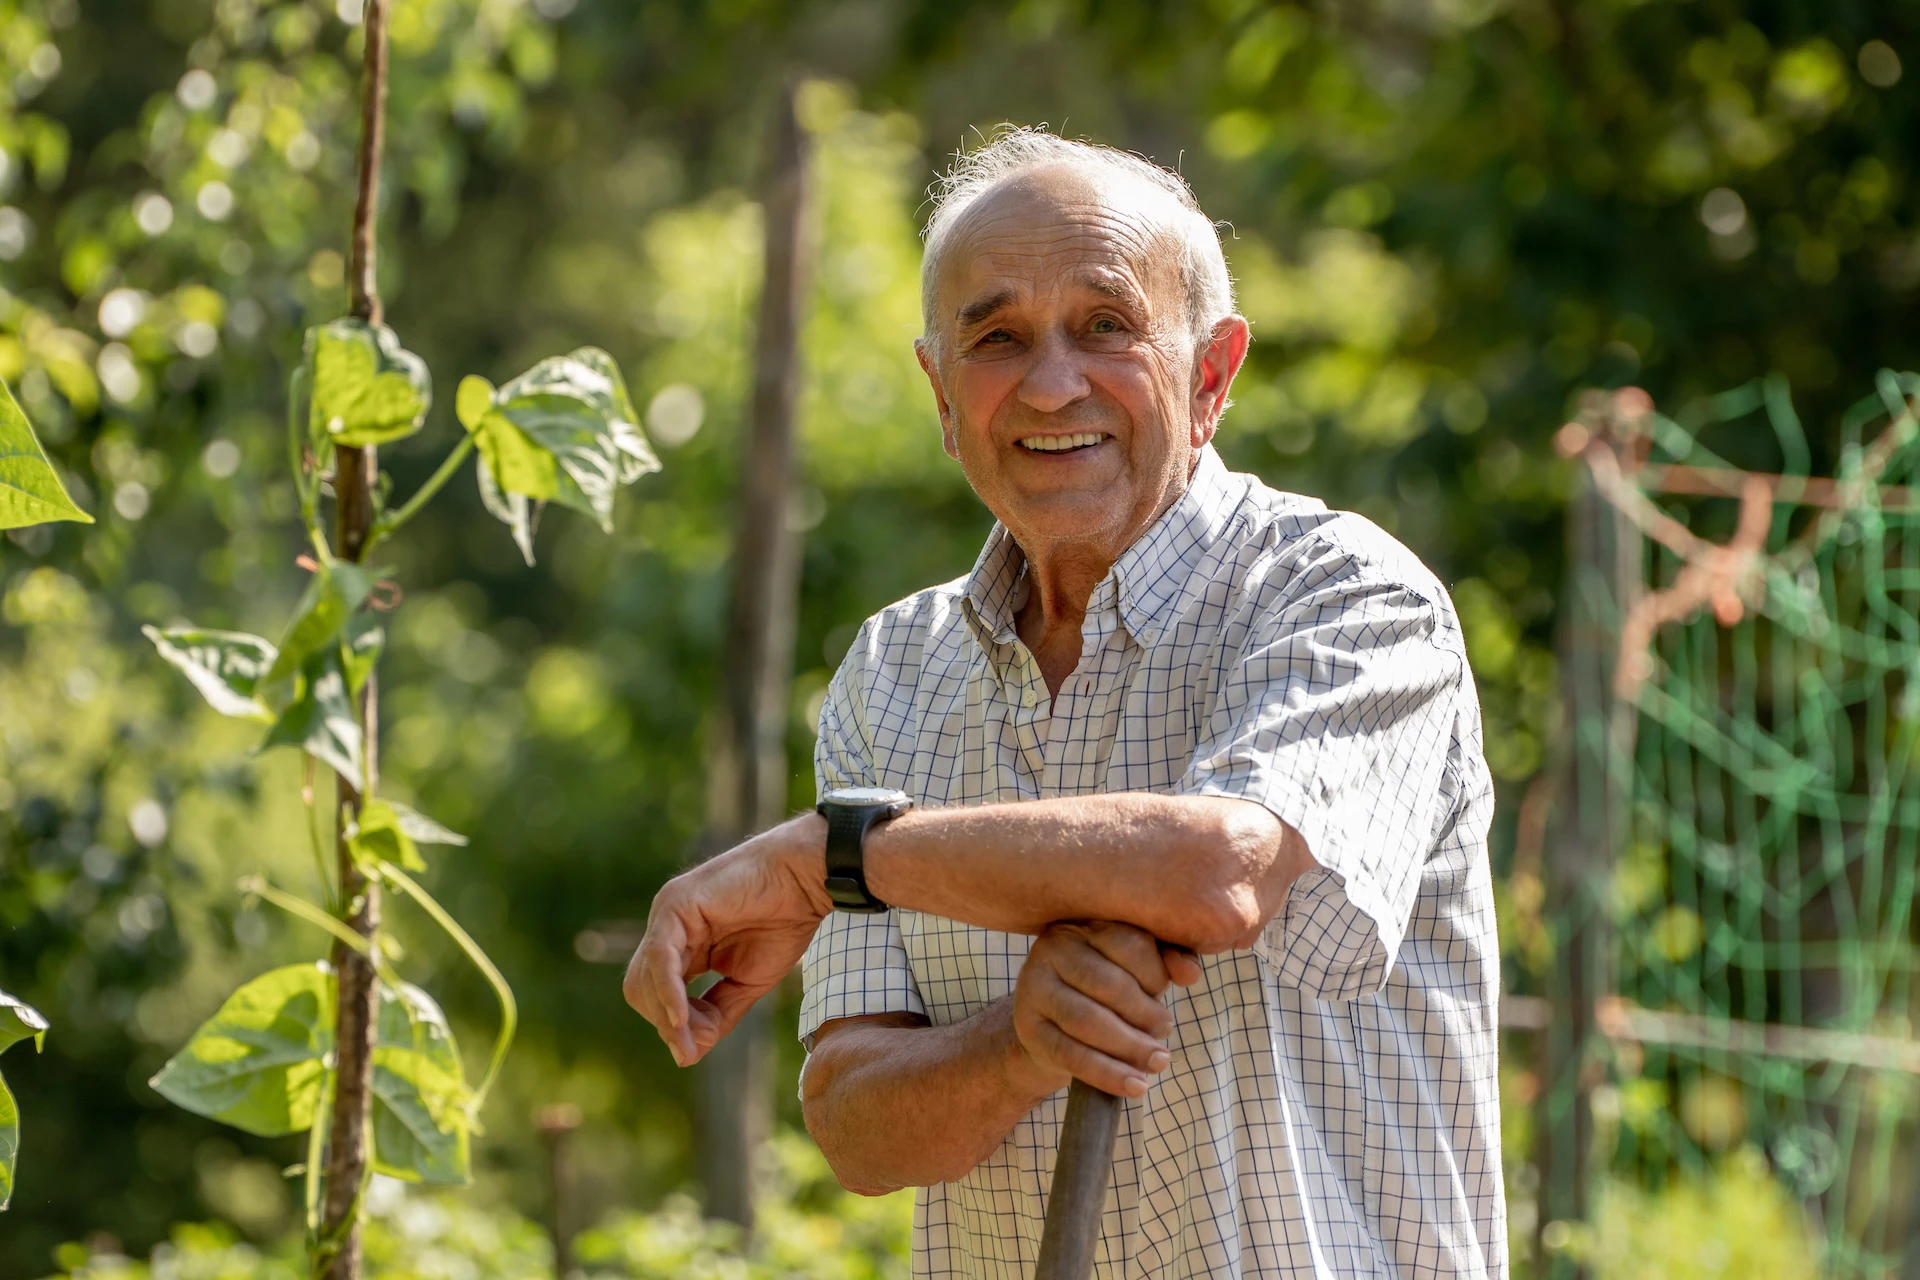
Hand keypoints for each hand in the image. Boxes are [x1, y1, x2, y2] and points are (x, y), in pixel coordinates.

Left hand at [624, 814, 832, 1066]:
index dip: (676, 1027)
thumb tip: (686, 1054)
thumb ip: (716, 1014)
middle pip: (641, 991)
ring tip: (700, 1034)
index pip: (656, 997)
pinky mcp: (675, 906)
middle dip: (667, 1024)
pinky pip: (660, 959)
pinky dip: (669, 994)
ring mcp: (667, 915)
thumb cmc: (785, 921)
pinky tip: (682, 1018)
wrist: (808, 879)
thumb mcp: (747, 982)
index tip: (704, 1045)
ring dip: (667, 1017)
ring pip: (644, 980)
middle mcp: (667, 929)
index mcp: (682, 945)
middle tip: (699, 1043)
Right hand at [1010, 921, 1202, 1097]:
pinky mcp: (1028, 1026)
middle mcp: (1053, 948)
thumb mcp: (1134, 969)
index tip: (1164, 994)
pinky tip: (1136, 1087)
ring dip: (1131, 1047)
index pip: (1129, 942)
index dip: (1156, 974)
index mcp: (1085, 923)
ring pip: (1089, 1021)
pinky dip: (1108, 1074)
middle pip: (1110, 985)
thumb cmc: (1103, 991)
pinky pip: (1071, 1054)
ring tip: (1158, 1062)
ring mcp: (1034, 987)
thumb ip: (1167, 961)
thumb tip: (1190, 973)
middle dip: (1146, 1015)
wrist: (1049, 1024)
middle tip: (1165, 1032)